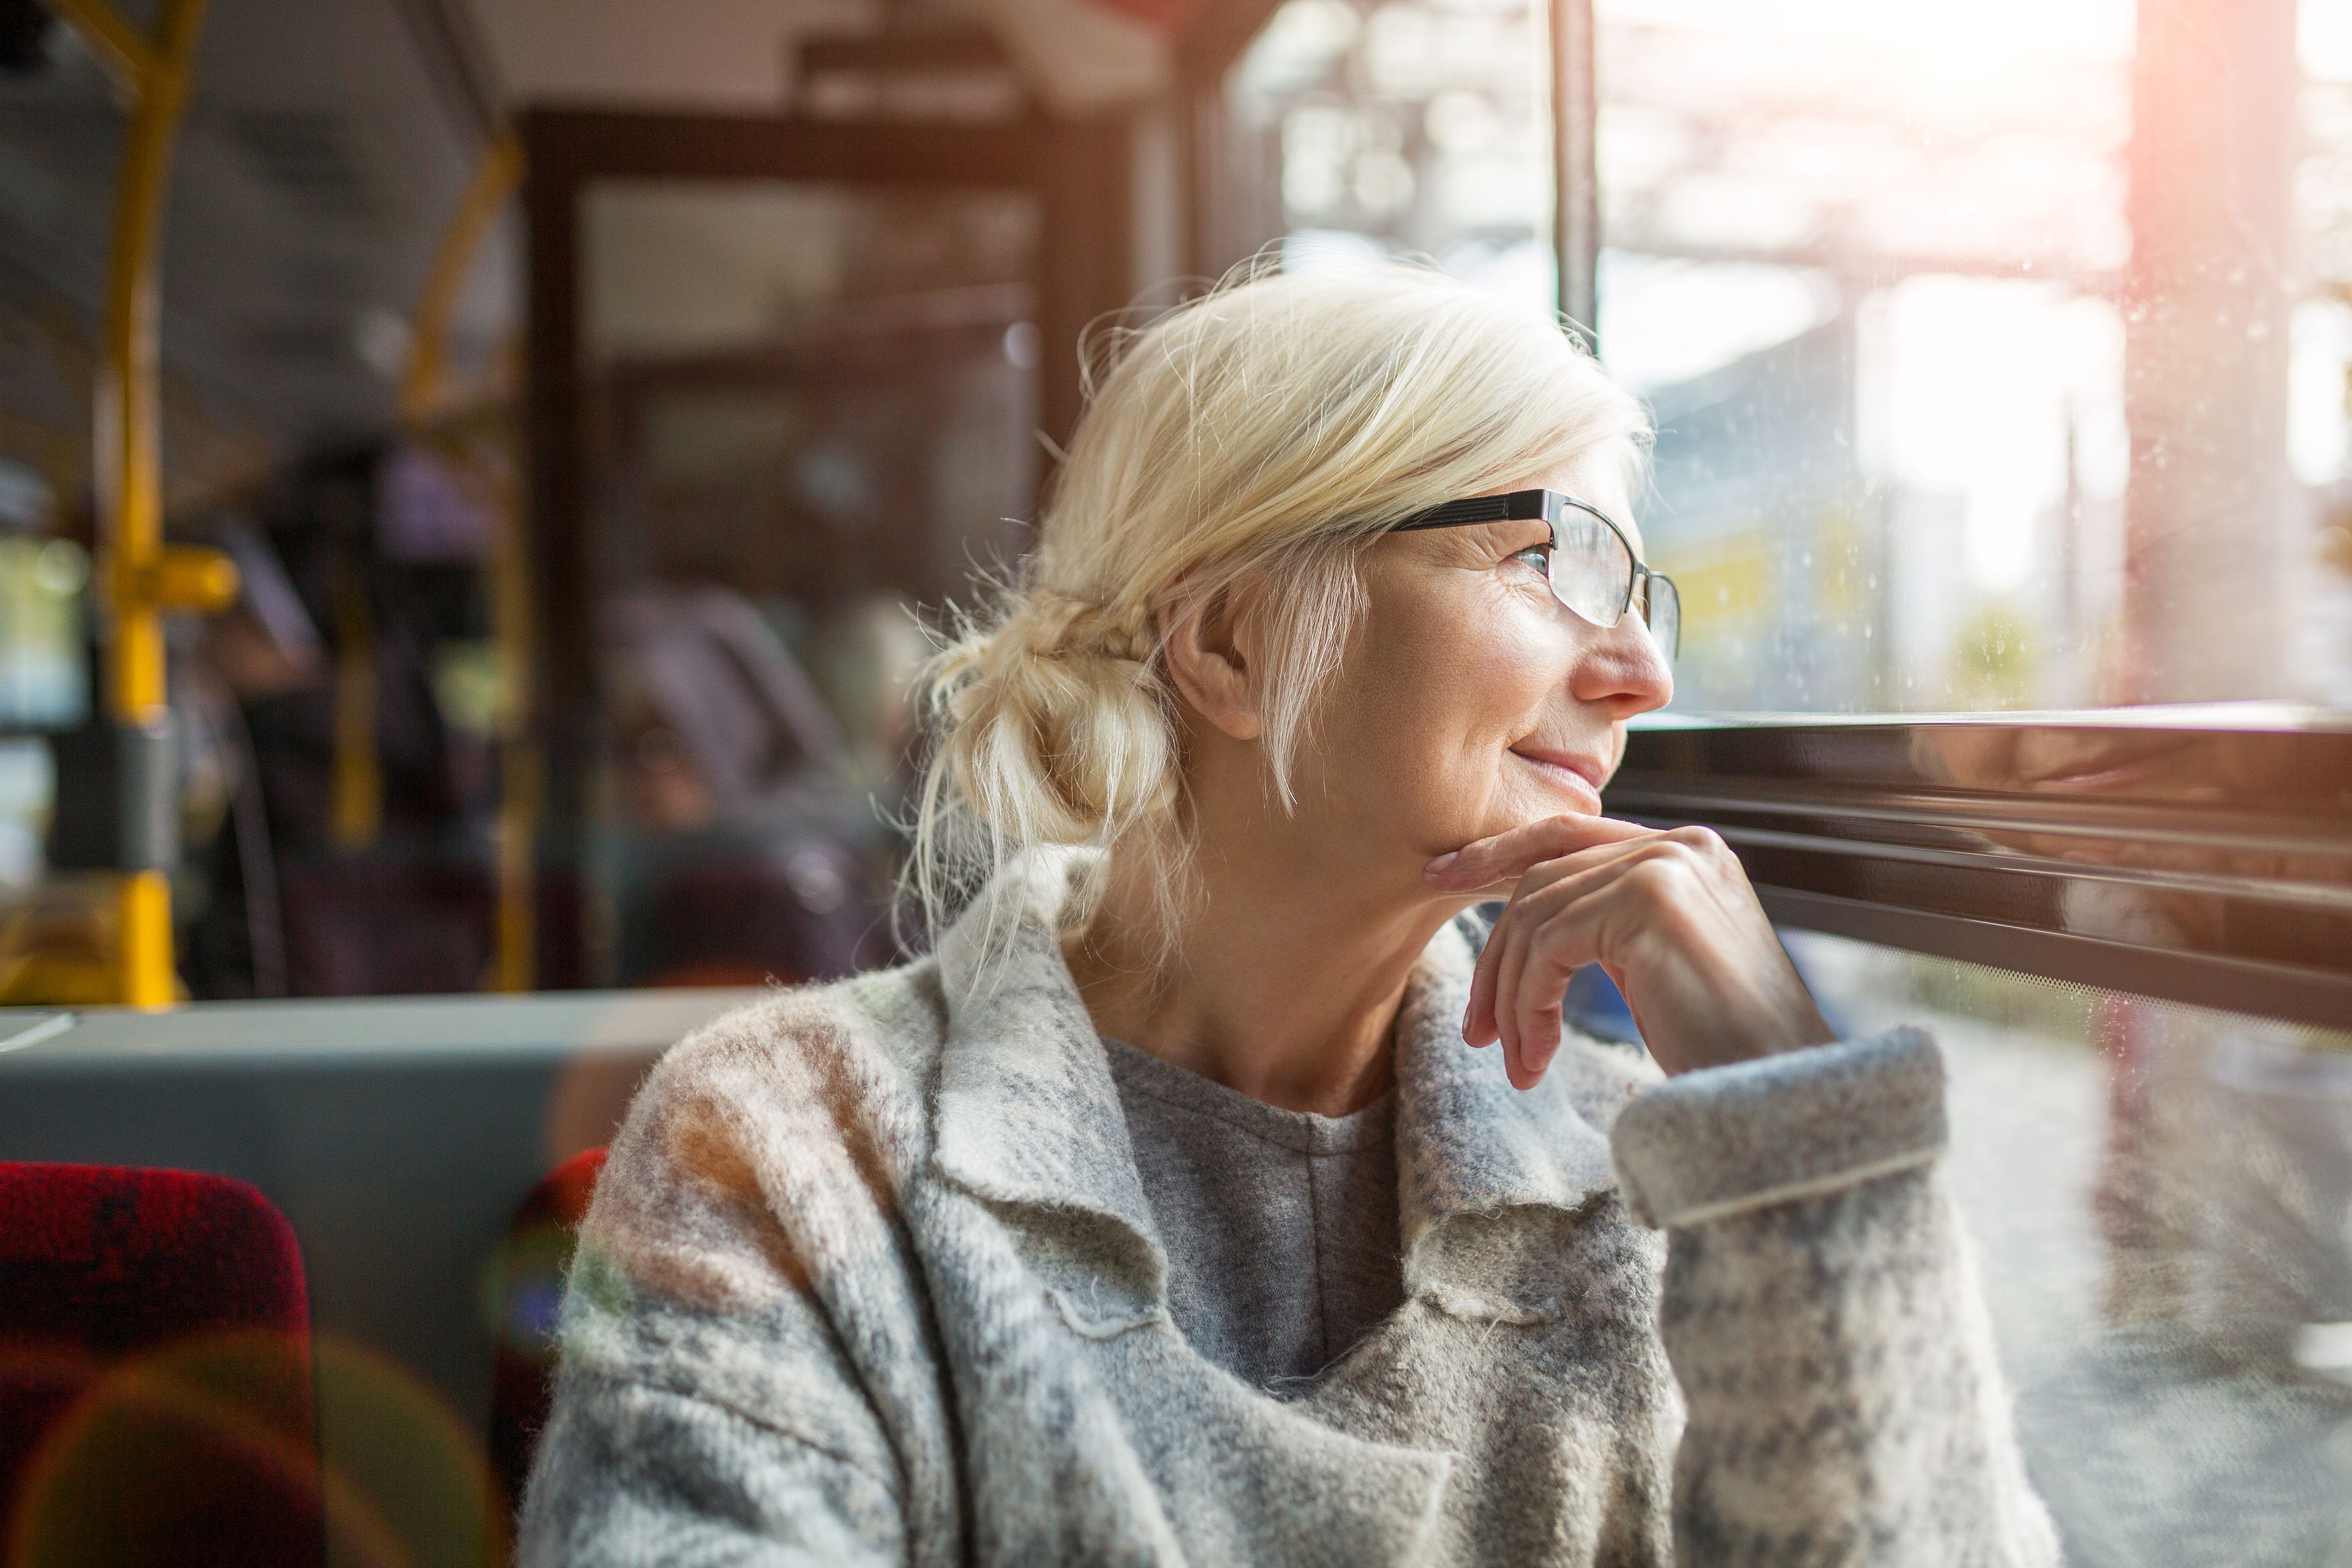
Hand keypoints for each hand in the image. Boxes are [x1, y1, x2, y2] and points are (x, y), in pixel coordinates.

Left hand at [1424, 815, 1833, 1086]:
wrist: (1781, 1099)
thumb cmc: (1723, 1051)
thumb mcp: (1656, 971)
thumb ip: (1606, 927)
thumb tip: (1522, 926)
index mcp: (1689, 850)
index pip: (1569, 836)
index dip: (1498, 854)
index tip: (1441, 877)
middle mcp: (1684, 842)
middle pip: (1543, 877)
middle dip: (1495, 955)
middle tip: (1477, 1030)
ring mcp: (1669, 864)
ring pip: (1536, 915)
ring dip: (1510, 997)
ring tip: (1514, 1059)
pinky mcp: (1651, 899)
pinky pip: (1548, 946)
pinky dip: (1526, 1005)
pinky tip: (1535, 1056)